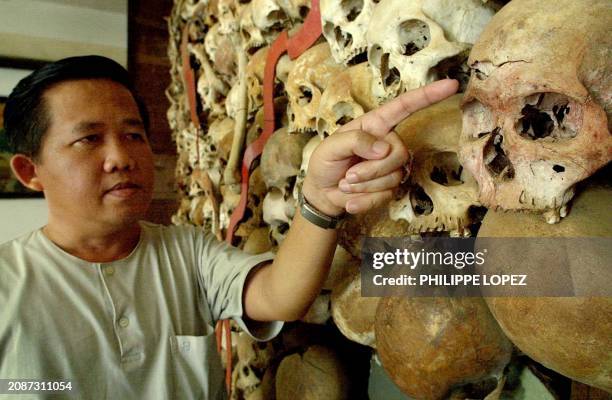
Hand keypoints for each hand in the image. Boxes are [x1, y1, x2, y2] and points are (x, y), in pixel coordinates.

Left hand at [302, 79, 458, 215]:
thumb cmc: (325, 162)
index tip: (450, 85)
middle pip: (399, 154)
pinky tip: (349, 200)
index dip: (428, 96)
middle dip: (371, 170)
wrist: (322, 193)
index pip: (404, 107)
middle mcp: (388, 143)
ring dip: (364, 185)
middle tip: (347, 176)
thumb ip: (355, 141)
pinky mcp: (390, 188)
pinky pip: (386, 196)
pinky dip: (363, 201)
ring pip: (393, 177)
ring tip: (346, 183)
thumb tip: (384, 149)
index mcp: (375, 125)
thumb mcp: (331, 146)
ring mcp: (391, 167)